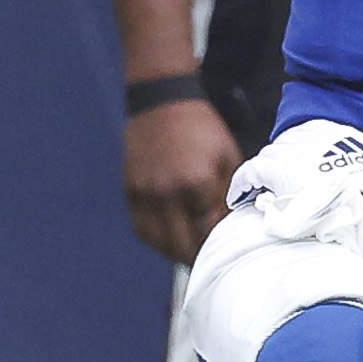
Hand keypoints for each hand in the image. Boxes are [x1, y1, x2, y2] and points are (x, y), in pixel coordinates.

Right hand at [122, 93, 243, 264]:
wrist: (162, 101)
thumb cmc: (201, 128)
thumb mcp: (228, 157)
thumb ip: (230, 194)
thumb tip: (232, 225)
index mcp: (196, 183)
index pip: (209, 231)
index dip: (220, 244)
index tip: (228, 248)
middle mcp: (167, 193)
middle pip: (183, 245)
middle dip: (199, 255)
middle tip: (211, 260)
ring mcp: (145, 194)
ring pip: (160, 243)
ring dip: (177, 253)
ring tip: (192, 254)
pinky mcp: (130, 192)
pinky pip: (142, 230)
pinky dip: (156, 241)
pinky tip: (170, 242)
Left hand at [232, 87, 362, 242]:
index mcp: (338, 130)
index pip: (310, 134)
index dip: (306, 154)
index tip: (306, 170)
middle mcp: (314, 137)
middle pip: (286, 146)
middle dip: (285, 164)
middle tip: (286, 187)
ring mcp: (295, 154)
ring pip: (268, 158)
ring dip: (266, 175)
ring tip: (266, 194)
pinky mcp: (279, 174)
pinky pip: (250, 173)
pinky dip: (243, 183)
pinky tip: (240, 196)